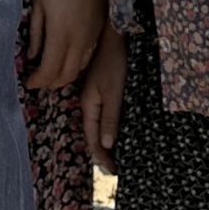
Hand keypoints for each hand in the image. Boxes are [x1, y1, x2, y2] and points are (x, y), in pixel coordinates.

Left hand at [24, 0, 109, 90]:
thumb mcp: (38, 3)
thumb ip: (35, 33)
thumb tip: (32, 56)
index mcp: (61, 34)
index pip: (50, 70)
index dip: (38, 81)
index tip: (27, 82)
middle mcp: (80, 40)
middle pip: (67, 75)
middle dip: (50, 83)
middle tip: (37, 80)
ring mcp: (93, 36)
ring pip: (79, 68)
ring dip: (64, 75)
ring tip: (49, 71)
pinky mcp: (99, 29)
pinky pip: (87, 56)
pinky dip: (75, 64)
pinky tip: (65, 57)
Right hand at [80, 24, 127, 169]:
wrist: (116, 37)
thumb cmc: (116, 63)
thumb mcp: (114, 93)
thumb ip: (110, 118)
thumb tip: (106, 144)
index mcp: (88, 104)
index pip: (92, 137)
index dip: (101, 156)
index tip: (113, 172)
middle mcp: (90, 103)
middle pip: (93, 133)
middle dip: (103, 153)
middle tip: (116, 170)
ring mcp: (97, 97)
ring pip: (99, 126)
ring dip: (107, 142)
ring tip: (118, 158)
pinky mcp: (106, 92)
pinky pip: (106, 116)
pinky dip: (111, 129)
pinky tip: (120, 135)